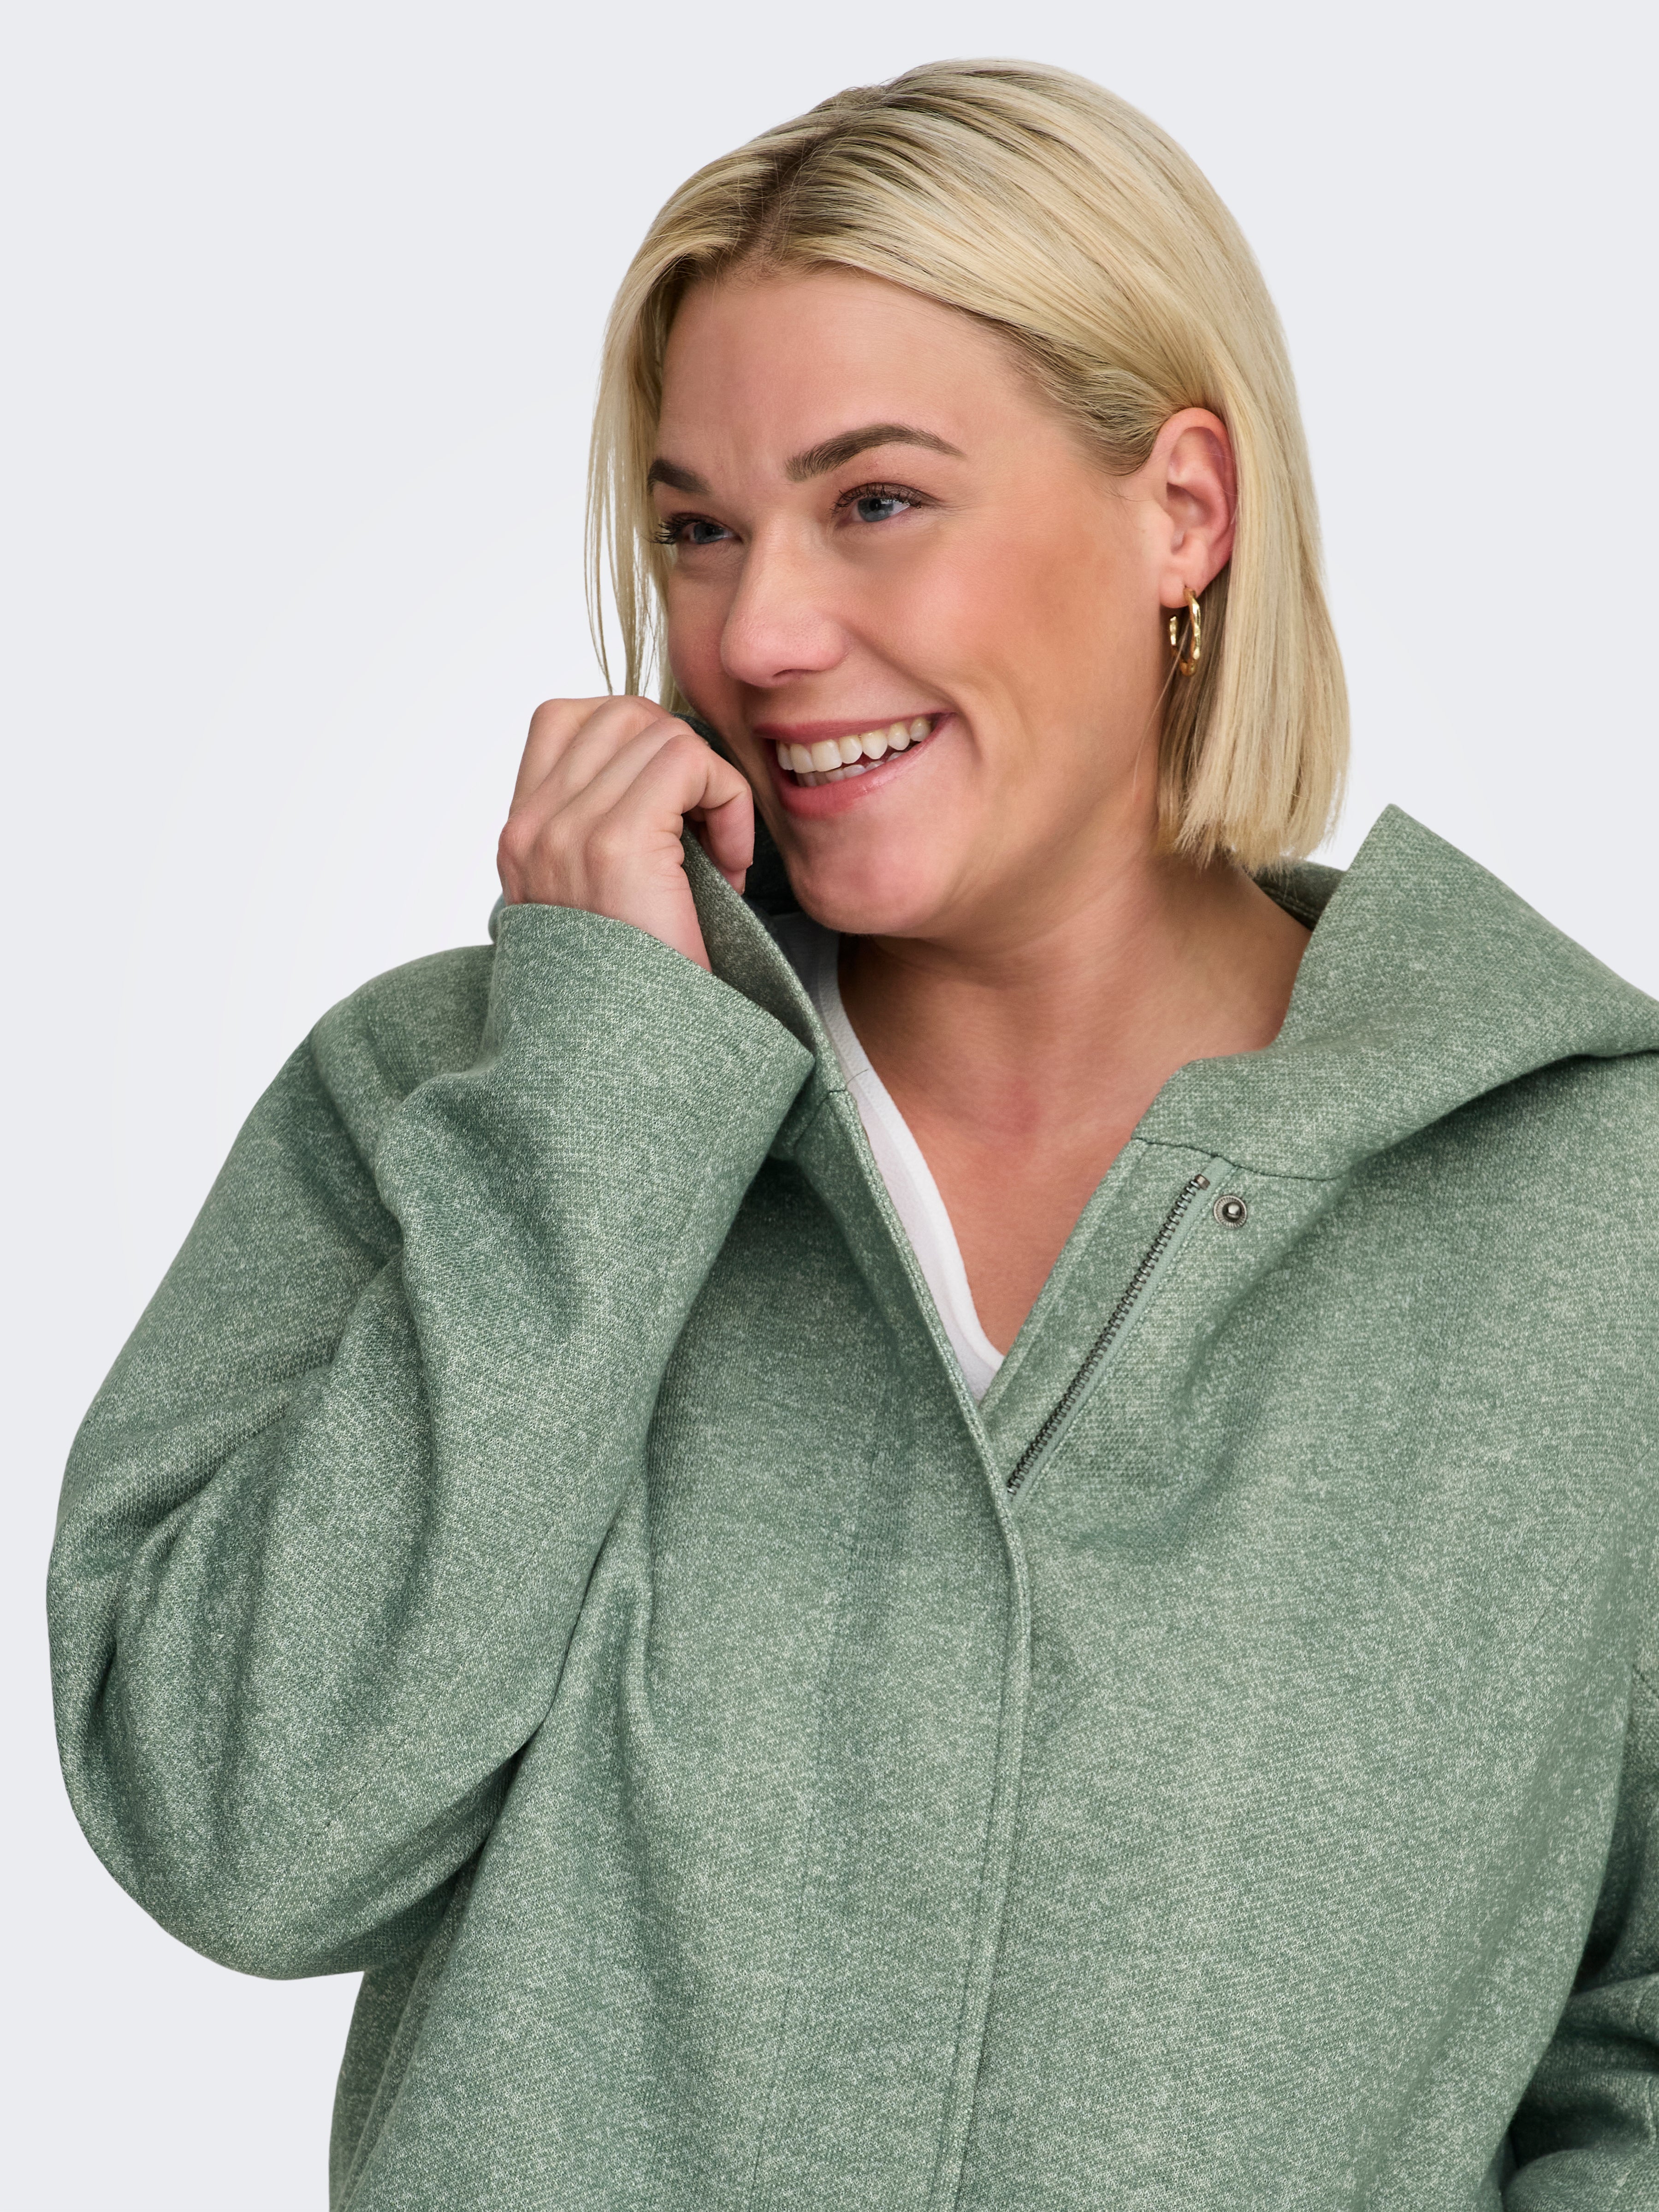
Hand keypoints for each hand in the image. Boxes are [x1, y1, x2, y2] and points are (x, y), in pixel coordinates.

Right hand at [497, 697, 752, 971]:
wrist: (629, 1072)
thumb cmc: (643, 991)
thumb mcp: (608, 901)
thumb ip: (608, 832)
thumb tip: (667, 768)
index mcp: (520, 839)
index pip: (564, 720)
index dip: (635, 744)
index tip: (672, 814)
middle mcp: (530, 829)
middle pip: (616, 713)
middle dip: (680, 755)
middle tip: (707, 830)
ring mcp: (563, 832)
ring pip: (656, 730)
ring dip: (709, 782)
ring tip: (719, 852)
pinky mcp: (613, 845)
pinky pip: (688, 761)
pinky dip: (728, 800)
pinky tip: (732, 863)